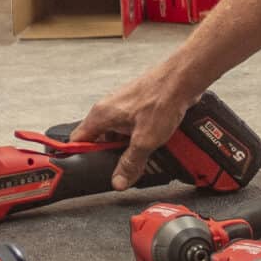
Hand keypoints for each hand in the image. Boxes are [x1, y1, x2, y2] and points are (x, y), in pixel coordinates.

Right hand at [72, 68, 194, 189]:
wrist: (182, 80)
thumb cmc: (162, 98)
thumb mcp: (145, 140)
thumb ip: (130, 163)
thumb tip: (119, 180)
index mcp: (101, 115)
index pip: (77, 140)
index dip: (79, 157)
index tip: (87, 169)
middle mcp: (108, 109)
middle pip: (99, 140)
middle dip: (110, 155)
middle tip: (121, 168)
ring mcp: (123, 107)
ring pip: (117, 134)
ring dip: (127, 147)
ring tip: (139, 156)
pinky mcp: (137, 107)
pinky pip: (131, 128)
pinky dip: (138, 137)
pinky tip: (150, 144)